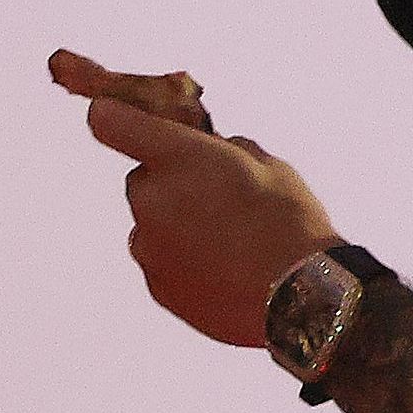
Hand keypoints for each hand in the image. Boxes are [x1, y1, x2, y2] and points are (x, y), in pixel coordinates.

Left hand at [52, 49, 339, 348]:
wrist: (302, 295)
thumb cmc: (290, 221)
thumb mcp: (267, 164)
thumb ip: (224, 151)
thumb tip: (211, 154)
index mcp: (178, 158)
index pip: (111, 121)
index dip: (114, 116)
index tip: (118, 118)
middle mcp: (151, 199)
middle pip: (142, 180)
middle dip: (170, 183)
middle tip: (215, 196)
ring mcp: (148, 246)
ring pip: (152, 224)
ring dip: (177, 225)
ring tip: (229, 241)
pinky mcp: (157, 285)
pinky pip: (162, 260)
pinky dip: (185, 259)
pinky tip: (226, 268)